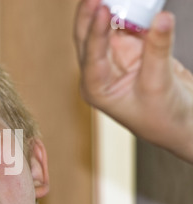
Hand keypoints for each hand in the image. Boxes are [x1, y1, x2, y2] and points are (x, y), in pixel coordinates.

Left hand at [74, 0, 192, 162]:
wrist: (181, 124)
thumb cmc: (162, 117)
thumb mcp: (158, 84)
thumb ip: (157, 49)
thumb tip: (161, 18)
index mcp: (95, 87)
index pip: (91, 55)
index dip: (95, 30)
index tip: (101, 7)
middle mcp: (98, 72)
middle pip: (89, 36)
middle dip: (91, 12)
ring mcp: (114, 59)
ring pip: (108, 27)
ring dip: (112, 8)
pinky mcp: (132, 50)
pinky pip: (130, 26)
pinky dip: (132, 11)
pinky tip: (134, 1)